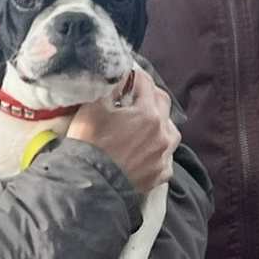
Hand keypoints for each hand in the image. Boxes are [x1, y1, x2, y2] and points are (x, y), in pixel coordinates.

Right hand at [66, 70, 178, 195]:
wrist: (89, 185)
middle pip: (162, 103)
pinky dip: (157, 148)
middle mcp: (163, 133)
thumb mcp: (92, 107)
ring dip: (159, 121)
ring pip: (169, 130)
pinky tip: (146, 148)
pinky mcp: (161, 175)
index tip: (127, 72)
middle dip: (149, 94)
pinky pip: (165, 155)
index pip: (146, 83)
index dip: (135, 75)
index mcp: (148, 113)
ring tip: (144, 122)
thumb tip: (118, 75)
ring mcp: (164, 155)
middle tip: (134, 93)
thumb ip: (109, 87)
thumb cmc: (89, 144)